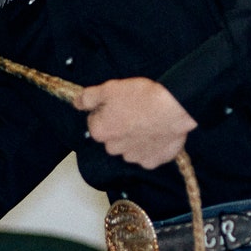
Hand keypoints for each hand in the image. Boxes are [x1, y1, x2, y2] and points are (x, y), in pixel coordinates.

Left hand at [78, 77, 195, 168]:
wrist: (173, 108)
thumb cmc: (141, 97)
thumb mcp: (109, 88)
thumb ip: (88, 97)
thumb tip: (76, 103)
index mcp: (99, 131)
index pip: (95, 121)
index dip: (106, 110)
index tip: (120, 103)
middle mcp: (113, 149)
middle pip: (112, 137)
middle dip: (120, 127)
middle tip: (135, 111)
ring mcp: (134, 157)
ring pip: (129, 147)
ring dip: (135, 138)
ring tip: (149, 122)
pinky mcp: (152, 161)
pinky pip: (147, 155)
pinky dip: (151, 147)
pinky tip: (158, 133)